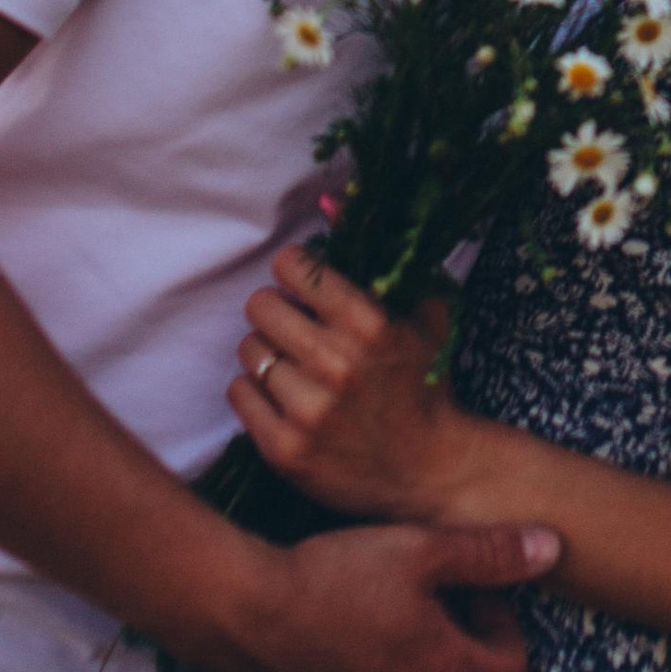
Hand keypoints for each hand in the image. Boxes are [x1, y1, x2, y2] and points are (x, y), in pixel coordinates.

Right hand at [199, 516, 558, 671]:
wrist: (240, 610)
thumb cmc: (334, 574)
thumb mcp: (421, 548)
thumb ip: (491, 554)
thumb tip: (552, 550)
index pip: (510, 670)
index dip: (503, 624)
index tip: (472, 589)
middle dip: (454, 635)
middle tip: (422, 586)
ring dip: (409, 655)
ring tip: (377, 604)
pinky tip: (339, 629)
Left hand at [232, 247, 475, 521]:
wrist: (432, 470)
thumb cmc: (425, 385)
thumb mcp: (423, 314)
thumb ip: (384, 259)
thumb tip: (333, 201)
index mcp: (368, 323)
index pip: (291, 268)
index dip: (294, 273)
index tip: (302, 286)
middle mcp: (335, 364)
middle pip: (259, 306)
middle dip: (276, 311)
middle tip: (294, 327)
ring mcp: (307, 410)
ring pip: (248, 350)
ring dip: (266, 353)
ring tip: (293, 366)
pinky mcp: (285, 450)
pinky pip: (239, 394)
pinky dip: (255, 391)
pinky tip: (283, 396)